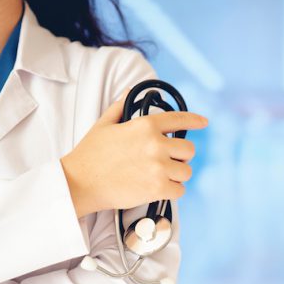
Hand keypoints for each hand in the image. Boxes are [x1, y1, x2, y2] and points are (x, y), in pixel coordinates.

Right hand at [60, 91, 207, 217]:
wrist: (80, 182)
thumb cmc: (90, 154)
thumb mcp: (104, 124)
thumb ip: (121, 107)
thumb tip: (129, 91)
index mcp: (145, 125)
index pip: (179, 120)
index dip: (194, 120)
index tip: (203, 122)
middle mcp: (156, 144)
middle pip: (188, 150)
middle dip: (181, 156)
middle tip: (168, 161)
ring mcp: (158, 167)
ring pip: (186, 171)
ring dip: (177, 175)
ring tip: (161, 176)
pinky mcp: (157, 188)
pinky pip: (180, 190)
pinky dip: (173, 191)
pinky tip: (160, 189)